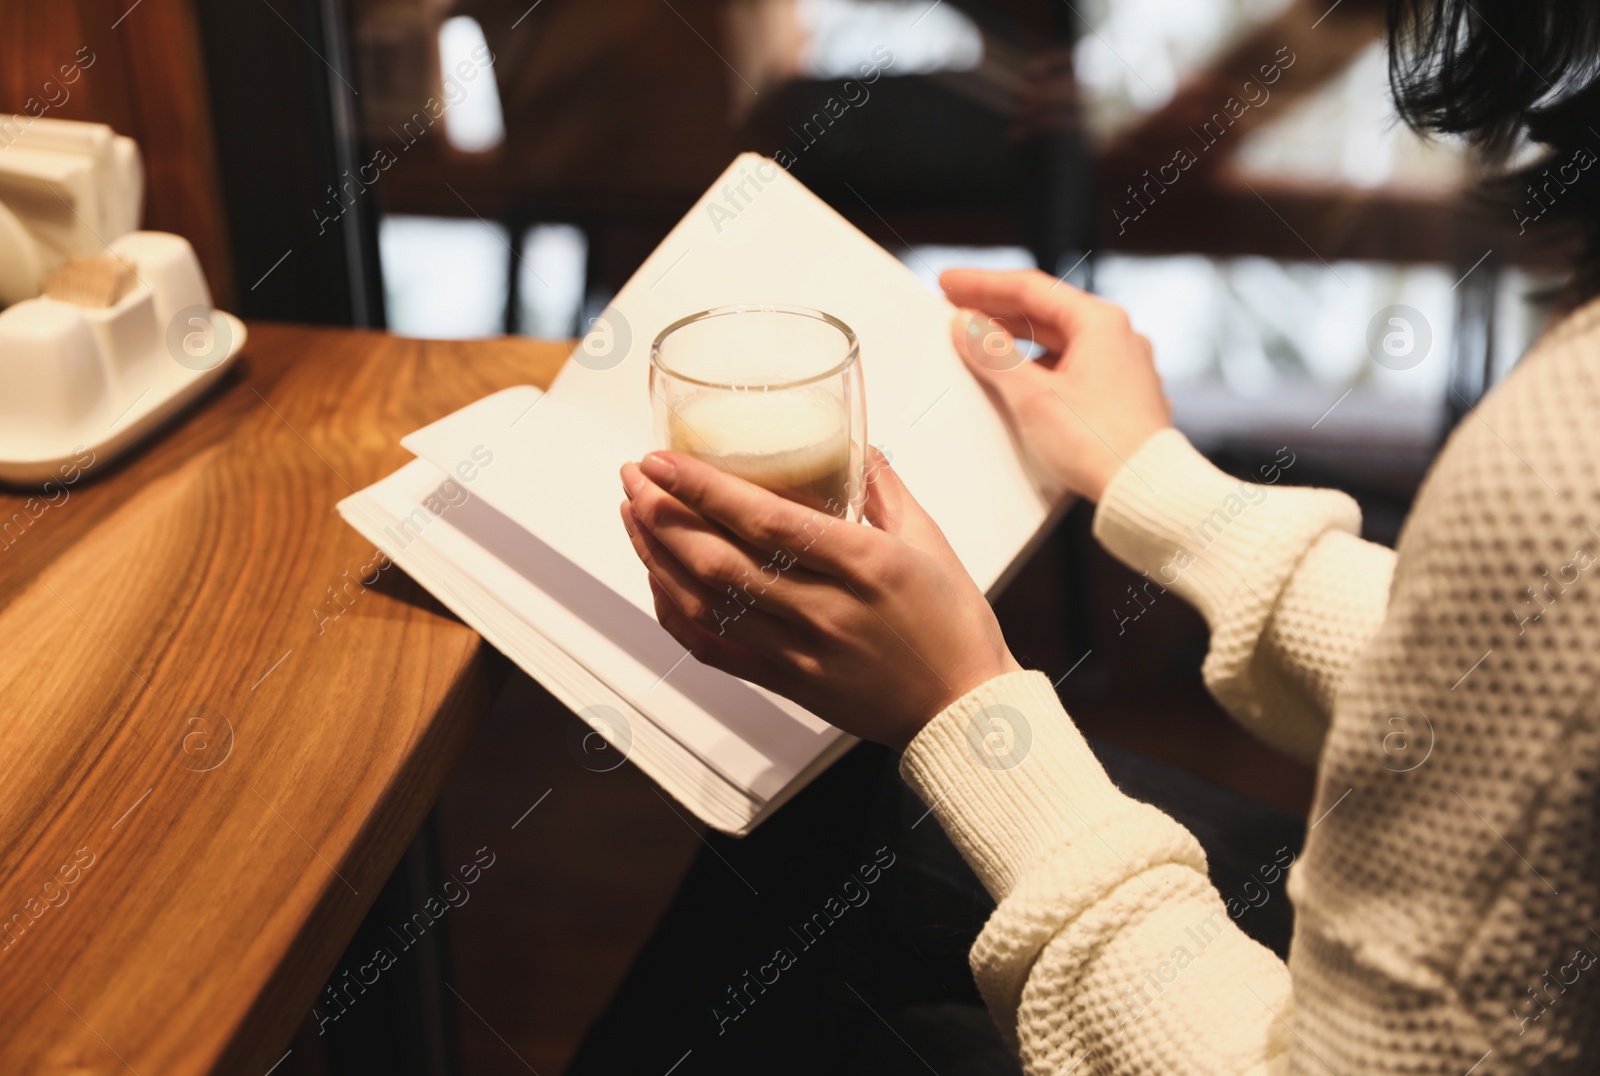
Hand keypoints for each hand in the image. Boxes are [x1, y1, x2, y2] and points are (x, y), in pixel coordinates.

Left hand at [619, 448, 1019, 750]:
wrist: (962, 712)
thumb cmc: (953, 625)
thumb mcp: (930, 541)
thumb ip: (884, 489)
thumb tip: (854, 443)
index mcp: (864, 565)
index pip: (767, 522)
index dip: (705, 490)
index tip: (663, 460)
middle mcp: (824, 610)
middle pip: (720, 561)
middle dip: (663, 514)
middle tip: (634, 477)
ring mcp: (800, 652)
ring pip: (706, 604)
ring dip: (657, 557)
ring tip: (633, 515)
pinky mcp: (786, 682)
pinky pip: (713, 648)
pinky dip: (675, 613)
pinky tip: (657, 580)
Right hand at [943, 268, 1171, 502]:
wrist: (1146, 491)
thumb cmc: (1098, 443)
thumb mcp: (1032, 396)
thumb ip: (994, 355)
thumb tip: (966, 325)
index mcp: (1100, 322)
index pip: (1031, 288)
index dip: (983, 284)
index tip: (948, 283)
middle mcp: (1118, 336)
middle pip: (1046, 312)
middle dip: (998, 310)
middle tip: (956, 308)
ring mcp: (1123, 367)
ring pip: (1060, 341)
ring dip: (1018, 339)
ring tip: (979, 342)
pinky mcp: (1122, 397)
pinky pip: (1073, 366)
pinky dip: (1040, 365)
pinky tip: (1018, 378)